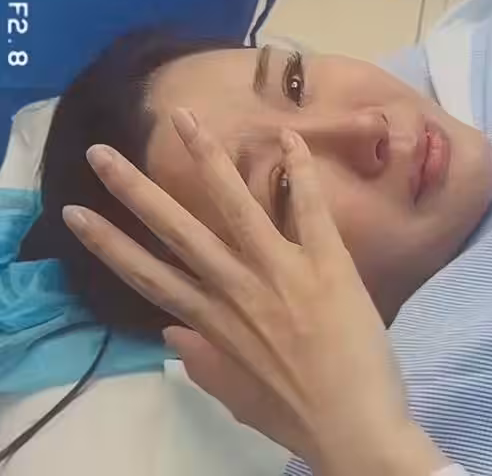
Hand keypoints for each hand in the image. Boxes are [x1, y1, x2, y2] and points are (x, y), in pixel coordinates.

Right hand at [62, 109, 449, 475]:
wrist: (357, 428)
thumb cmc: (297, 415)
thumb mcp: (236, 396)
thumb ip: (201, 362)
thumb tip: (170, 334)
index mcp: (213, 323)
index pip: (148, 277)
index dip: (109, 244)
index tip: (77, 213)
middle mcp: (237, 289)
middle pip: (176, 232)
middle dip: (134, 191)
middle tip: (101, 152)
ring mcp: (281, 271)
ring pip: (235, 205)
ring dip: (206, 158)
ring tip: (184, 119)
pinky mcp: (326, 263)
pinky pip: (308, 208)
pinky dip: (299, 170)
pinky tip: (287, 135)